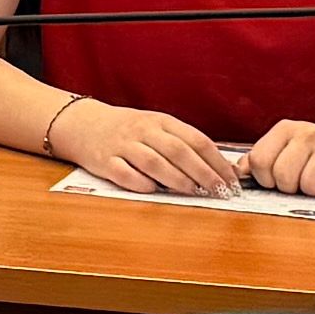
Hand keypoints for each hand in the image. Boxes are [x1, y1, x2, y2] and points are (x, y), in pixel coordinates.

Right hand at [47, 99, 239, 196]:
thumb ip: (183, 144)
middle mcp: (143, 130)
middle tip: (220, 190)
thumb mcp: (157, 127)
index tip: (231, 179)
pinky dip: (142, 184)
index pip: (196, 139)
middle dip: (203, 173)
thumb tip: (220, 169)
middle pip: (178, 151)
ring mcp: (123, 145)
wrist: (83, 125)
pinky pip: (125, 174)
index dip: (217, 161)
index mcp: (161, 121)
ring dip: (177, 180)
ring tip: (195, 192)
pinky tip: (155, 191)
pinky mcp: (104, 161)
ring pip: (154, 162)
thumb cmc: (128, 130)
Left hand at [240, 118, 314, 199]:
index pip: (259, 161)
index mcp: (285, 129)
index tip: (277, 180)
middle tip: (302, 182)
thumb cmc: (313, 155)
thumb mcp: (284, 151)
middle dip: (291, 188)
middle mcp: (308, 132)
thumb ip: (258, 161)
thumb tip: (237, 173)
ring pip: (310, 185)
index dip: (266, 180)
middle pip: (283, 176)